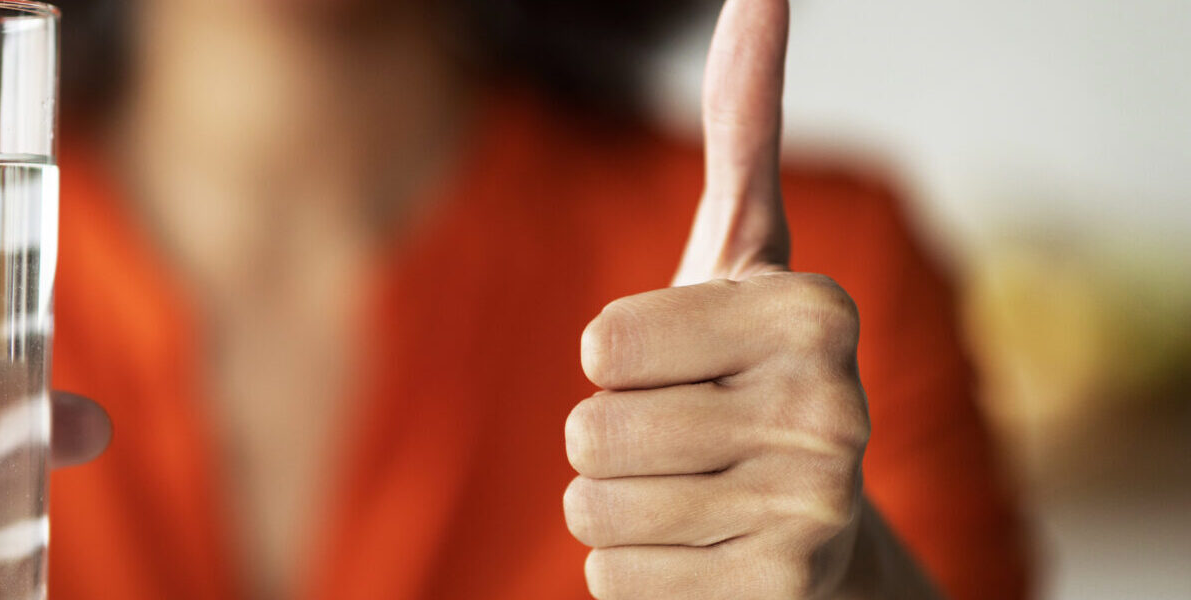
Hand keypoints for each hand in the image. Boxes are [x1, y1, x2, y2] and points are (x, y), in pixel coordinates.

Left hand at [563, 1, 934, 596]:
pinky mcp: (777, 596)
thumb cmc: (751, 378)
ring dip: (614, 507)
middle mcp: (834, 410)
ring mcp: (812, 512)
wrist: (821, 544)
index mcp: (816, 313)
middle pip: (590, 429)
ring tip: (690, 498)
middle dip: (609, 442)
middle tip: (685, 443)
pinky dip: (631, 574)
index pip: (602, 341)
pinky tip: (699, 558)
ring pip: (590, 508)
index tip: (688, 365)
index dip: (617, 359)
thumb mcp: (742, 253)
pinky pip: (608, 582)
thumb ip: (742, 130)